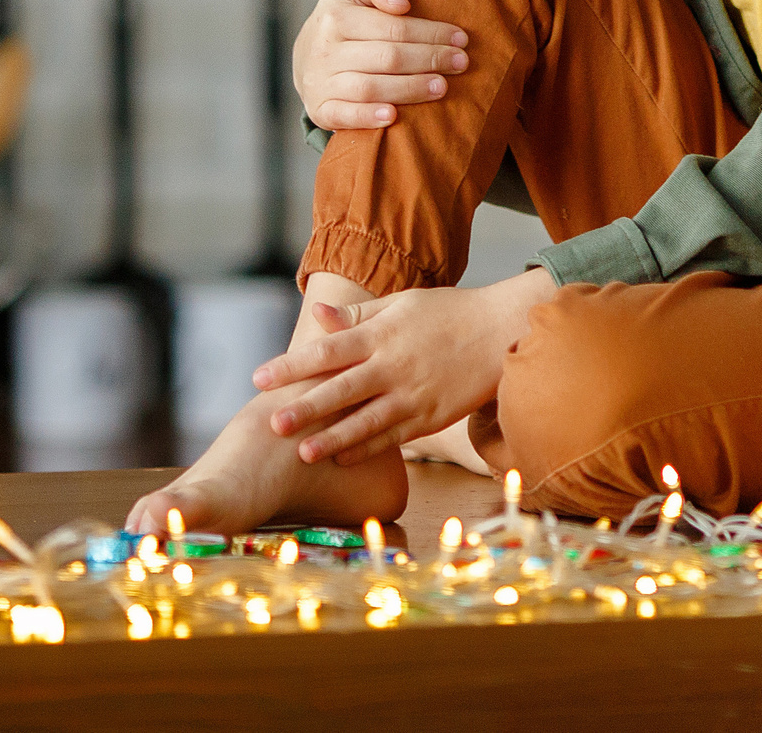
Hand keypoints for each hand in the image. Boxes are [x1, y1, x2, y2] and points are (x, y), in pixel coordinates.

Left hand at [252, 269, 555, 466]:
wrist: (502, 332)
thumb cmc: (448, 312)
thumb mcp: (403, 303)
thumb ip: (359, 314)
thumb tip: (318, 316)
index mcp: (383, 333)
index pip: (328, 351)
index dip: (292, 365)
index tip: (260, 377)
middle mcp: (395, 365)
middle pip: (342, 390)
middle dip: (305, 408)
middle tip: (272, 423)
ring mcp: (414, 394)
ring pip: (366, 421)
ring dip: (333, 438)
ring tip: (302, 452)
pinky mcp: (431, 416)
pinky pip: (394, 436)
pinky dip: (367, 448)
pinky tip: (342, 458)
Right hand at [293, 0, 468, 132]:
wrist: (304, 56)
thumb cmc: (344, 19)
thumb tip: (401, 3)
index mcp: (337, 16)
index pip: (393, 27)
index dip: (430, 33)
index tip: (460, 39)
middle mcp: (325, 50)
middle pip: (387, 57)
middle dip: (429, 59)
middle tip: (461, 63)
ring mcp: (321, 82)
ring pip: (370, 87)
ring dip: (410, 89)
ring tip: (442, 87)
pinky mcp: (320, 109)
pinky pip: (344, 116)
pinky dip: (368, 117)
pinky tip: (394, 116)